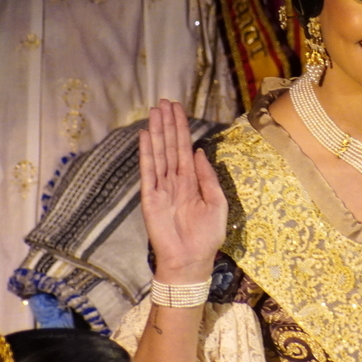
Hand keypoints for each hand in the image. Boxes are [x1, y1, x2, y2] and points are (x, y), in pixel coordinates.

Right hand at [139, 100, 227, 282]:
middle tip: (164, 101)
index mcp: (191, 180)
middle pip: (170, 145)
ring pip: (159, 153)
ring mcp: (161, 187)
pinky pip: (148, 171)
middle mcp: (174, 180)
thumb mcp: (216, 203)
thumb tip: (200, 151)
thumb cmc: (207, 236)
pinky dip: (146, 153)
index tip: (177, 108)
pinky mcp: (150, 197)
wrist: (191, 260)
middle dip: (167, 123)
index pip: (184, 148)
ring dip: (156, 132)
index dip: (181, 128)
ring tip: (154, 111)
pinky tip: (145, 136)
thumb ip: (207, 176)